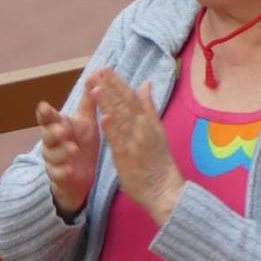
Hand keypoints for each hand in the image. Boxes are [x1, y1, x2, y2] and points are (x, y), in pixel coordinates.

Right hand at [36, 85, 99, 216]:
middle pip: (47, 135)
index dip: (45, 113)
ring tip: (72, 149)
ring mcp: (53, 160)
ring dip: (61, 152)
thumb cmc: (83, 142)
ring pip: (52, 155)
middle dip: (53, 133)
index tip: (44, 107)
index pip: (48, 118)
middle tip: (62, 130)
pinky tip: (69, 170)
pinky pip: (57, 174)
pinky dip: (62, 172)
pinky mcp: (58, 176)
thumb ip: (89, 100)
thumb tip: (96, 75)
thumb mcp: (87, 121)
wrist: (81, 174)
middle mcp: (52, 142)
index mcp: (58, 125)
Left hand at [89, 68, 184, 225]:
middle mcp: (142, 129)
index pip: (131, 98)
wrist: (165, 190)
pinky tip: (104, 117)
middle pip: (125, 106)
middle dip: (111, 87)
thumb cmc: (159, 161)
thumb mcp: (157, 129)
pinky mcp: (127, 159)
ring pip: (120, 120)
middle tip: (99, 70)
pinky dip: (112, 129)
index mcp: (148, 122)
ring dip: (108, 104)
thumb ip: (149, 107)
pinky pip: (119, 142)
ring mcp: (135, 143)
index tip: (106, 70)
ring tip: (96, 88)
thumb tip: (145, 84)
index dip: (118, 84)